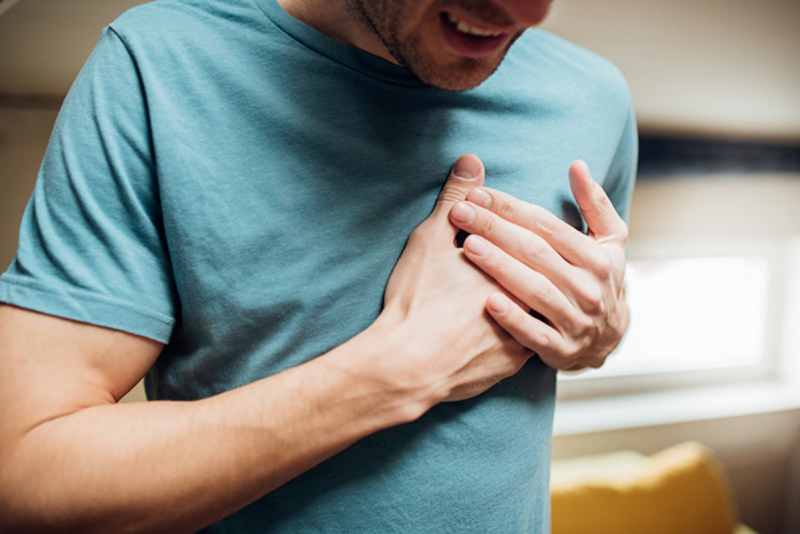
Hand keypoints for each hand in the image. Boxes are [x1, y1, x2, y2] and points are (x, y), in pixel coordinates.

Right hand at [376, 154, 530, 403]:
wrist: (408, 366)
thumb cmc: (417, 301)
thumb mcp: (431, 240)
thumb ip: (455, 198)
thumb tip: (471, 161)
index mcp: (512, 269)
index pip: (531, 240)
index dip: (518, 225)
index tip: (505, 220)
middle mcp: (528, 303)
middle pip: (542, 274)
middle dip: (532, 260)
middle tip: (516, 252)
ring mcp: (523, 337)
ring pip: (539, 309)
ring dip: (532, 295)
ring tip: (517, 283)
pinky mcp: (510, 364)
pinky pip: (525, 340)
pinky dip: (519, 326)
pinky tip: (511, 317)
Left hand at [447, 159, 628, 370]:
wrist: (608, 340)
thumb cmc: (598, 279)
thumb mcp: (609, 241)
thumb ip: (594, 203)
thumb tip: (577, 164)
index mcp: (596, 258)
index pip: (548, 226)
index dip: (512, 208)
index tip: (479, 193)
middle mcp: (588, 288)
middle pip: (536, 253)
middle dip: (495, 229)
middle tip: (461, 212)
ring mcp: (576, 321)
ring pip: (534, 290)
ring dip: (500, 267)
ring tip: (467, 246)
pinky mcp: (561, 350)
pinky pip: (534, 334)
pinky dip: (513, 319)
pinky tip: (487, 302)